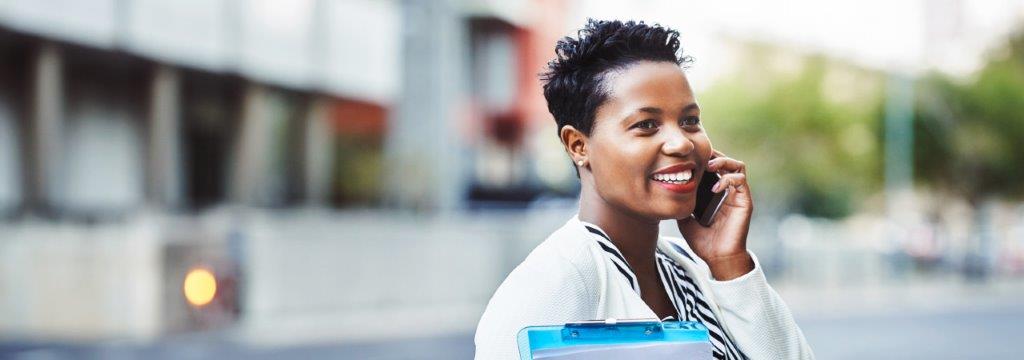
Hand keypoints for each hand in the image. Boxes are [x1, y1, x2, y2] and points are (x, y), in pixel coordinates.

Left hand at [677, 150, 753, 280]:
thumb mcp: (684, 218)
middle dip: (712, 155)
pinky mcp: (745, 201)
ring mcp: (737, 195)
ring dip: (723, 161)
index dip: (702, 158)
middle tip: (698, 156)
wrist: (717, 258)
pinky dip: (727, 179)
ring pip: (737, 165)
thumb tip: (666, 191)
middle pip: (724, 161)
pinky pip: (740, 181)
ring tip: (709, 166)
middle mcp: (727, 191)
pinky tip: (715, 187)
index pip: (711, 167)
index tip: (687, 158)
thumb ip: (680, 203)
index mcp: (714, 192)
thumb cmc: (702, 241)